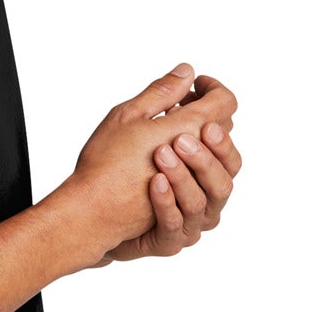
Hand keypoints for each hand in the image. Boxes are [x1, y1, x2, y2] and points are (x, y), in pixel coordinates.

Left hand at [82, 68, 240, 265]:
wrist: (83, 212)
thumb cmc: (108, 164)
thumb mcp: (131, 122)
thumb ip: (162, 99)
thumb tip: (188, 70)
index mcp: (196, 159)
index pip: (226, 136)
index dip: (221, 112)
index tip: (204, 88)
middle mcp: (200, 190)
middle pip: (228, 172)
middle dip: (209, 151)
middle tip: (184, 135)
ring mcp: (187, 218)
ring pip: (206, 200)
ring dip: (186, 175)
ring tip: (162, 154)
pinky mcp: (167, 240)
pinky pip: (177, 225)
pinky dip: (167, 203)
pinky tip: (154, 183)